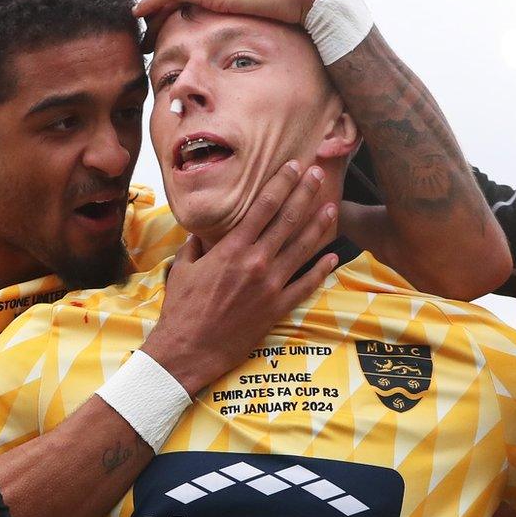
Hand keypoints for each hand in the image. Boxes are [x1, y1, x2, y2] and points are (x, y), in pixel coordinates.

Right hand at [143, 160, 337, 394]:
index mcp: (231, 249)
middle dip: (305, 194)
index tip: (294, 167)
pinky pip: (305, 285)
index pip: (263, 207)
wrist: (188, 350)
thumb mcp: (183, 268)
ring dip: (319, 226)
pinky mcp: (277, 308)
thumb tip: (203, 232)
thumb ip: (197, 246)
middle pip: (288, 220)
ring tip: (332, 207)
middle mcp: (255, 263)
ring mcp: (270, 286)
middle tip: (319, 174)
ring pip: (302, 248)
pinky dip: (321, 270)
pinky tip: (333, 257)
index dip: (281, 184)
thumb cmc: (182, 309)